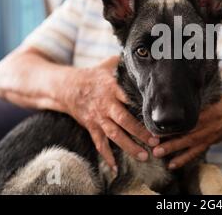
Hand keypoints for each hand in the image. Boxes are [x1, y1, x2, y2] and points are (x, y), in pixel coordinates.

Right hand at [62, 56, 158, 171]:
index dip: (142, 107)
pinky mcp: (91, 126)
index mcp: (112, 87)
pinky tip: (115, 167)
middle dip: (139, 132)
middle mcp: (105, 104)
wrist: (65, 86)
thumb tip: (144, 53)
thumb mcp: (108, 65)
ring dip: (128, 146)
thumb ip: (125, 62)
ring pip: (113, 135)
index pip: (129, 98)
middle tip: (155, 142)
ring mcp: (97, 117)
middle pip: (124, 120)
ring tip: (143, 156)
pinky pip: (99, 144)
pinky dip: (106, 156)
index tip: (156, 115)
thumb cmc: (92, 75)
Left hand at [151, 96, 221, 168]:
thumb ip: (196, 98)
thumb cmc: (218, 102)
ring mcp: (209, 134)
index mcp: (209, 109)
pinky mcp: (209, 143)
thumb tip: (172, 94)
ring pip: (190, 143)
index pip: (191, 115)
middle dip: (171, 138)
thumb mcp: (210, 96)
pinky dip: (183, 159)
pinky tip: (171, 165)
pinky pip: (196, 153)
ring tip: (157, 153)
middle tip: (153, 142)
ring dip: (174, 150)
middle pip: (189, 131)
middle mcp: (209, 123)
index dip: (176, 120)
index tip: (158, 122)